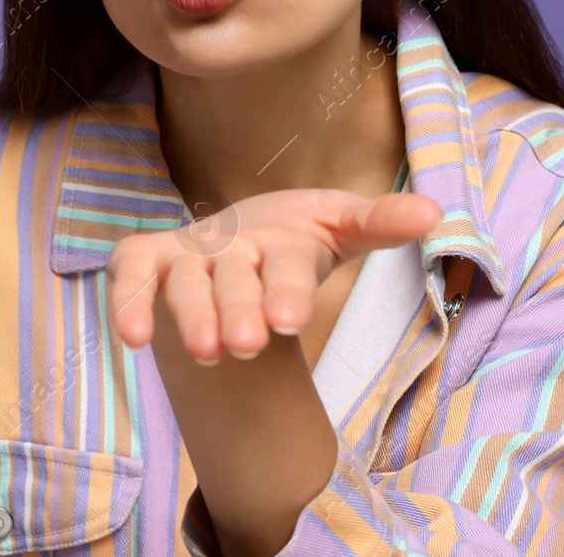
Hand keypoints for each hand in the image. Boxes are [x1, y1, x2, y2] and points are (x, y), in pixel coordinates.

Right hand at [105, 187, 442, 363]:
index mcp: (281, 236)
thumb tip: (435, 211)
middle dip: (236, 308)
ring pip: (184, 284)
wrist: (235, 239)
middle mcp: (229, 243)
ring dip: (191, 315)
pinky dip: (128, 302)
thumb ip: (378, 223)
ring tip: (206, 353)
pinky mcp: (145, 262)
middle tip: (244, 344)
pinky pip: (131, 278)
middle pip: (233, 277)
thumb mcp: (337, 230)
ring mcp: (184, 253)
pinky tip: (134, 338)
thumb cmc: (291, 241)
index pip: (286, 261)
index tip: (289, 320)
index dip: (285, 288)